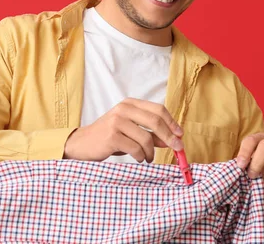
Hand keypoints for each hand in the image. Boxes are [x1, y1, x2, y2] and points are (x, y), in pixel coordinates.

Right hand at [63, 98, 183, 162]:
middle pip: (155, 120)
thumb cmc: (109, 137)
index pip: (158, 109)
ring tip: (147, 158)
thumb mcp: (131, 132)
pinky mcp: (112, 136)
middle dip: (169, 137)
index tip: (180, 135)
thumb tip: (173, 140)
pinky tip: (138, 159)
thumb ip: (151, 134)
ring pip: (146, 138)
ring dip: (151, 152)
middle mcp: (123, 109)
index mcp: (129, 104)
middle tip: (177, 149)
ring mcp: (116, 121)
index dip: (172, 123)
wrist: (83, 144)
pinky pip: (136, 148)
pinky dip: (140, 156)